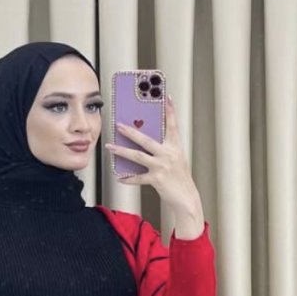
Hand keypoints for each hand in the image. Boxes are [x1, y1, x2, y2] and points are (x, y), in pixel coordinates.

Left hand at [104, 95, 202, 222]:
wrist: (186, 198)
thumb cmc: (179, 177)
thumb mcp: (175, 159)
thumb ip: (162, 149)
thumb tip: (144, 141)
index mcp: (175, 147)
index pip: (172, 125)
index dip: (170, 111)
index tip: (167, 97)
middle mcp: (169, 154)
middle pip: (146, 140)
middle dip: (131, 132)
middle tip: (118, 125)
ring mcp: (162, 166)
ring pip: (138, 156)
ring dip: (122, 151)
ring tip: (110, 147)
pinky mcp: (157, 179)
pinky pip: (138, 178)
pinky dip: (128, 178)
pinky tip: (119, 177)